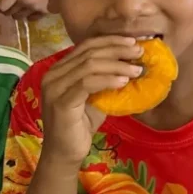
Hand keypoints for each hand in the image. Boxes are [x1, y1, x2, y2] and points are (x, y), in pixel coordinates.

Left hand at [0, 0, 49, 20]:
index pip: (2, 7)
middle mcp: (24, 3)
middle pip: (8, 13)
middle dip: (6, 8)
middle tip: (10, 1)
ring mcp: (34, 9)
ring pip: (18, 17)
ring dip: (16, 12)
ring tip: (20, 5)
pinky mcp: (43, 12)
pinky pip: (30, 18)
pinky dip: (27, 15)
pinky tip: (30, 8)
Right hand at [40, 36, 144, 167]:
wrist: (65, 152)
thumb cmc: (82, 123)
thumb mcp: (97, 95)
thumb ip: (107, 78)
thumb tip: (133, 63)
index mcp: (60, 68)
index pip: (87, 45)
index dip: (111, 41)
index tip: (133, 42)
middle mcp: (53, 74)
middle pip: (89, 52)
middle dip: (118, 50)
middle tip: (139, 52)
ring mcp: (54, 87)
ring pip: (89, 65)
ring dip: (117, 65)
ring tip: (137, 69)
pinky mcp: (60, 102)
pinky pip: (87, 83)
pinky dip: (108, 79)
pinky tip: (123, 81)